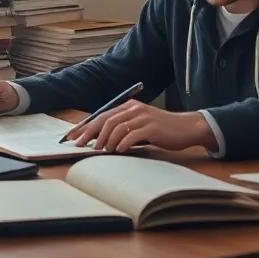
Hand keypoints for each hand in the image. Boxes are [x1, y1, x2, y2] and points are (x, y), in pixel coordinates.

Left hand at [71, 100, 217, 153]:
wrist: (187, 128)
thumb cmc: (161, 130)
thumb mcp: (139, 127)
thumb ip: (122, 130)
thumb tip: (100, 142)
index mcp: (128, 106)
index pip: (101, 115)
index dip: (85, 126)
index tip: (72, 137)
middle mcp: (134, 109)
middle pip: (105, 120)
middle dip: (90, 134)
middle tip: (80, 146)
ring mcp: (143, 117)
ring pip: (116, 127)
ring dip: (106, 141)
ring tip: (102, 151)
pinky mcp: (152, 127)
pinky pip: (132, 135)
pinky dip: (123, 144)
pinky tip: (119, 151)